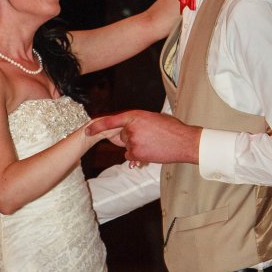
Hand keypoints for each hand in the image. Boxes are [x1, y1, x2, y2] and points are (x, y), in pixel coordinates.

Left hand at [86, 110, 200, 164]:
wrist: (184, 141)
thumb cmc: (172, 129)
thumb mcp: (152, 118)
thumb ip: (138, 122)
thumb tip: (128, 128)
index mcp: (134, 115)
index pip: (110, 120)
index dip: (97, 126)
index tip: (86, 130)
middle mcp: (131, 128)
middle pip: (122, 136)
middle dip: (131, 138)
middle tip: (149, 136)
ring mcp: (133, 141)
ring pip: (127, 147)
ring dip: (137, 147)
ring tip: (153, 143)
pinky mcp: (136, 153)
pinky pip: (131, 156)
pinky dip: (139, 156)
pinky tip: (152, 151)